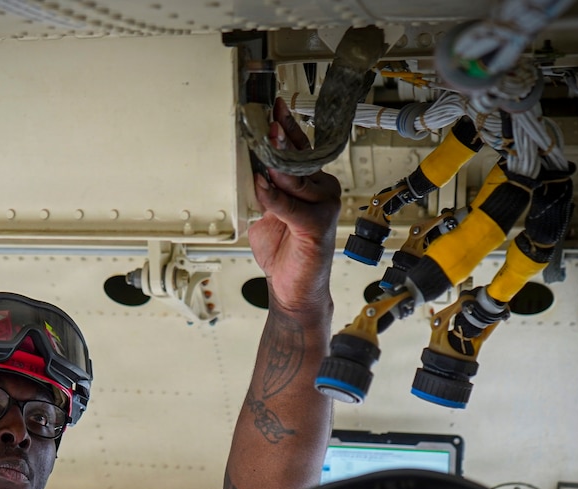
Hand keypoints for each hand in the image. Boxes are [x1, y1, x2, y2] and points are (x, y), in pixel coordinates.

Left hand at [248, 97, 340, 315]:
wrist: (293, 290)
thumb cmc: (284, 254)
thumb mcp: (269, 214)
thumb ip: (266, 192)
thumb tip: (253, 168)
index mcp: (312, 185)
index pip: (300, 151)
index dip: (287, 129)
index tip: (275, 108)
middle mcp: (323, 192)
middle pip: (300, 159)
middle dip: (282, 139)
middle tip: (268, 121)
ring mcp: (324, 207)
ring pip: (296, 179)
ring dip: (277, 166)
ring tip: (263, 153)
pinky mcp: (316, 226)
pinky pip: (290, 205)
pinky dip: (273, 196)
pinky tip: (261, 185)